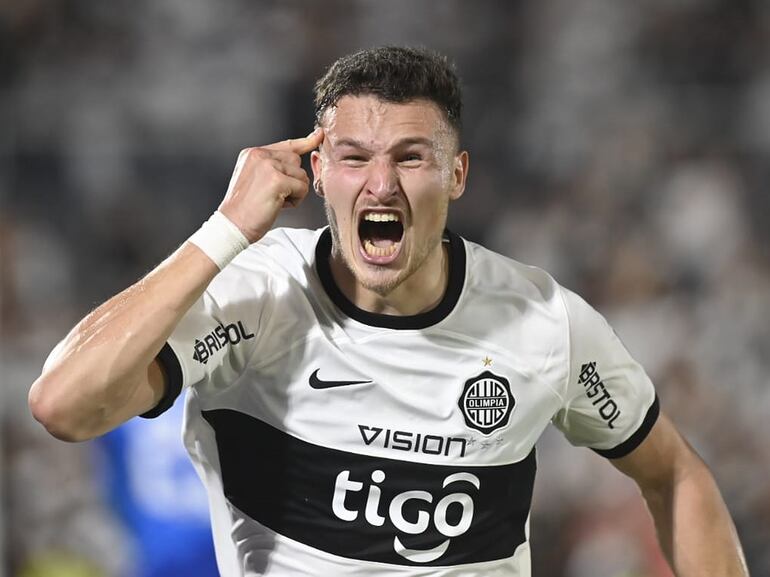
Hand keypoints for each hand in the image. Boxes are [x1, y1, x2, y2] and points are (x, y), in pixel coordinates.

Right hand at [218, 128, 323, 242]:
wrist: (232, 225)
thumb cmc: (245, 209)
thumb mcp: (255, 179)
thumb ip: (273, 167)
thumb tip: (297, 161)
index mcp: (253, 153)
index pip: (286, 145)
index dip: (305, 142)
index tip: (319, 135)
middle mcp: (260, 155)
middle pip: (296, 160)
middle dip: (293, 180)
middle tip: (276, 195)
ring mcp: (268, 166)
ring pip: (301, 175)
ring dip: (295, 191)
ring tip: (275, 201)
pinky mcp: (276, 180)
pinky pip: (302, 187)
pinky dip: (296, 200)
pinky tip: (279, 205)